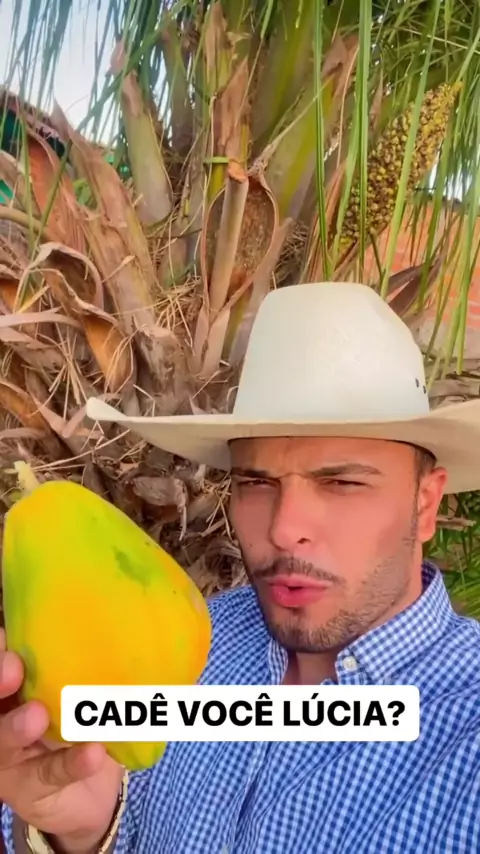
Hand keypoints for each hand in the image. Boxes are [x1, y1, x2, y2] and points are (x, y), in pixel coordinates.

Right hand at [0, 629, 123, 851]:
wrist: (89, 788)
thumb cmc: (80, 717)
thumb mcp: (79, 684)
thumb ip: (81, 661)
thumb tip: (113, 619)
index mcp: (12, 687)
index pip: (0, 662)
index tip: (9, 637)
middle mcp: (1, 717)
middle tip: (13, 667)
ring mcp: (9, 757)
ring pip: (3, 742)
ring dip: (17, 727)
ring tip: (38, 715)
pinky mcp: (29, 788)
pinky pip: (49, 774)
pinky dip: (72, 762)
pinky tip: (94, 752)